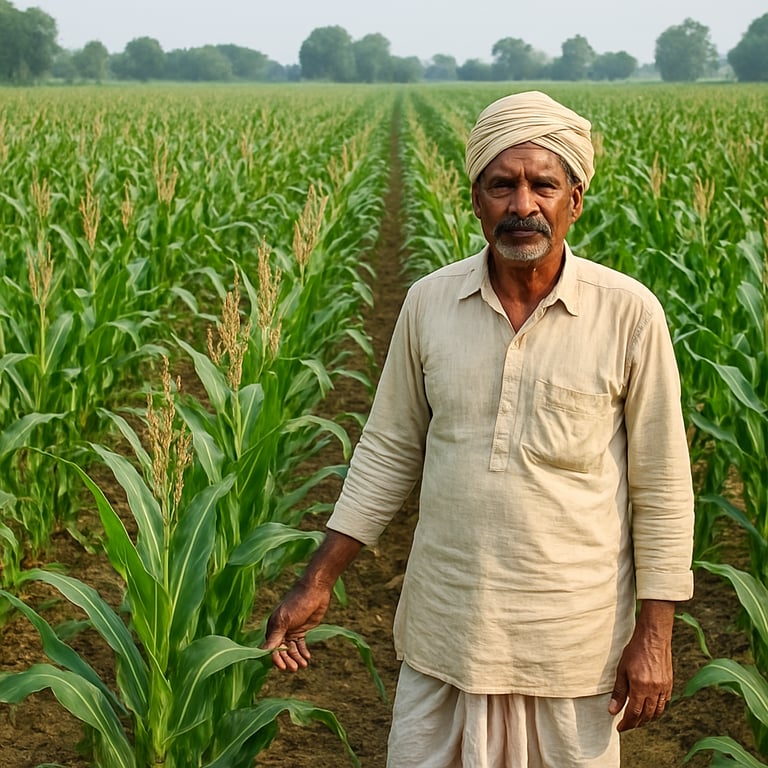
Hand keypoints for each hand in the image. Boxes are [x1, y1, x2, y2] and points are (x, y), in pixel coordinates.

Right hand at [262, 580, 331, 671]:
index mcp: (273, 627)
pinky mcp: (301, 629)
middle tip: (295, 668)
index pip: (271, 648)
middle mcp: (280, 630)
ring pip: (291, 649)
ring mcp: (291, 630)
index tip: (282, 667)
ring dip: (296, 658)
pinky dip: (302, 651)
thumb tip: (262, 652)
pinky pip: (300, 644)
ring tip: (303, 665)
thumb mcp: (285, 620)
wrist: (315, 590)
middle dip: (288, 660)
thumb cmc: (297, 603)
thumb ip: (275, 637)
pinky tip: (307, 657)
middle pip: (282, 651)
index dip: (276, 658)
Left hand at [608, 600, 674, 730]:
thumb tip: (612, 710)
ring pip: (657, 712)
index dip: (627, 723)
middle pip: (646, 715)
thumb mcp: (621, 670)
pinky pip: (664, 703)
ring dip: (647, 719)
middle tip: (627, 725)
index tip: (620, 728)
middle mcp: (654, 691)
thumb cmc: (635, 651)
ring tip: (638, 720)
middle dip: (636, 723)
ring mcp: (664, 688)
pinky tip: (650, 709)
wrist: (654, 637)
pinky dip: (657, 710)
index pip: (634, 713)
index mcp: (641, 688)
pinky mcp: (669, 684)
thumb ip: (618, 692)